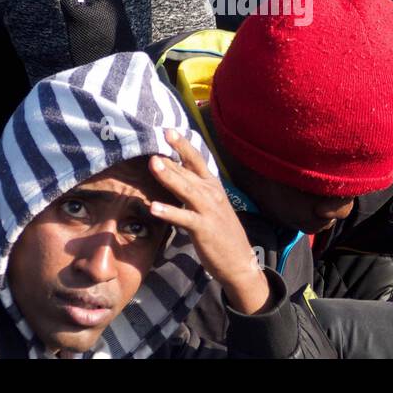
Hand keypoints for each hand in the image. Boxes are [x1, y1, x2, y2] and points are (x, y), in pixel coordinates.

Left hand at [148, 130, 272, 314]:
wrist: (239, 261)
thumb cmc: (220, 232)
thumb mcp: (209, 205)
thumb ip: (193, 189)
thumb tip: (173, 174)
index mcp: (212, 186)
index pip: (196, 161)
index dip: (182, 145)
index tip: (168, 130)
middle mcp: (211, 194)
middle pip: (189, 171)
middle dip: (172, 156)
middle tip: (156, 139)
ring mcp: (208, 211)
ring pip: (186, 190)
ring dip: (169, 176)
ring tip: (153, 164)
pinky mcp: (203, 229)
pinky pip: (184, 218)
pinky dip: (169, 212)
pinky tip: (153, 207)